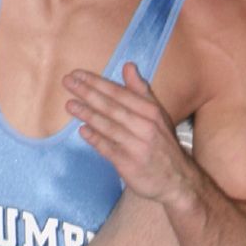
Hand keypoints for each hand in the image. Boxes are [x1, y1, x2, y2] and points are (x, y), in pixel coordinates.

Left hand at [63, 62, 194, 203]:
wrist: (177, 180)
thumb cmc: (163, 144)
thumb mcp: (158, 115)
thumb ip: (141, 91)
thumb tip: (128, 65)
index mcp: (151, 112)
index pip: (120, 93)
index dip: (98, 83)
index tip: (78, 74)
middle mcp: (145, 127)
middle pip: (112, 107)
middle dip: (88, 93)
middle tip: (68, 82)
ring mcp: (137, 146)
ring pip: (108, 127)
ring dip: (87, 114)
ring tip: (70, 105)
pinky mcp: (129, 164)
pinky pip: (108, 148)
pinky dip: (95, 139)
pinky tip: (82, 131)